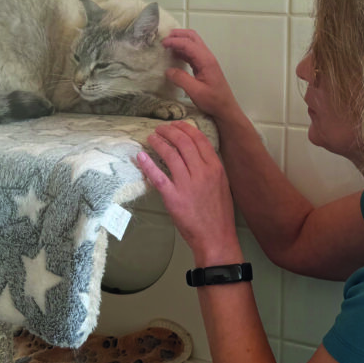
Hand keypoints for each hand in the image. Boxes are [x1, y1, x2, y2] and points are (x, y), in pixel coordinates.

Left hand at [136, 121, 239, 263]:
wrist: (216, 238)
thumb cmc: (219, 214)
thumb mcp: (222, 184)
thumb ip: (210, 168)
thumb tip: (196, 153)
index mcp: (215, 168)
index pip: (199, 139)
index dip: (185, 128)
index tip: (176, 124)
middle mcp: (202, 173)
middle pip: (183, 143)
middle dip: (170, 131)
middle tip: (160, 129)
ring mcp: (187, 185)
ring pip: (170, 155)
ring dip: (158, 143)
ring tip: (151, 138)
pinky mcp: (174, 198)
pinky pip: (158, 177)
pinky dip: (148, 164)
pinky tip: (141, 156)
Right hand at [162, 29, 241, 120]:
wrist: (225, 109)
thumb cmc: (213, 101)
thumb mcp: (195, 91)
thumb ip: (181, 79)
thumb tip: (168, 70)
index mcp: (206, 60)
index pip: (189, 44)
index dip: (175, 41)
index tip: (162, 43)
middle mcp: (207, 57)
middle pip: (193, 37)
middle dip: (179, 34)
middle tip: (165, 37)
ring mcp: (206, 61)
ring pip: (193, 44)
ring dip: (180, 41)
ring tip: (166, 45)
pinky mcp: (204, 67)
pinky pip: (192, 54)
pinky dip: (182, 51)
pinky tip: (174, 55)